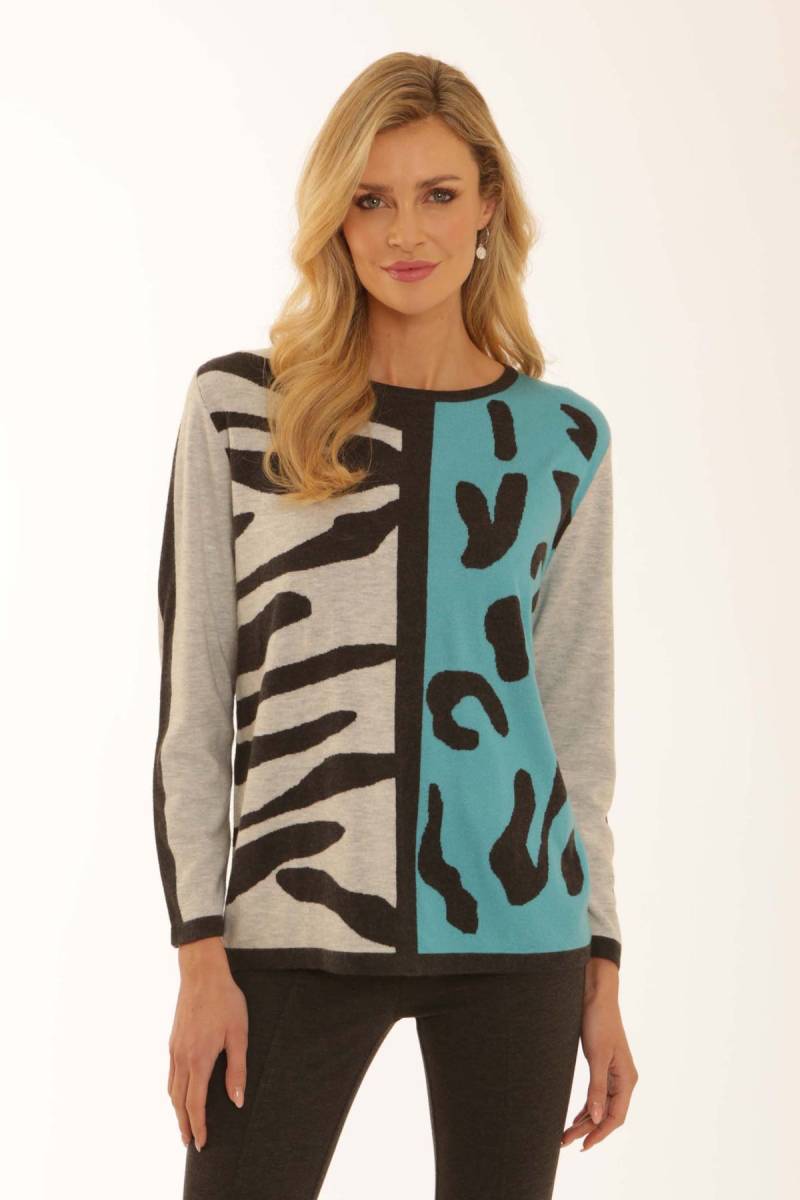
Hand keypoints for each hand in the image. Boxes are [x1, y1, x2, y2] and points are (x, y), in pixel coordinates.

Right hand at [167, 937, 248, 1150]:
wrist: (202, 974)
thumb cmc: (225, 1001)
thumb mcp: (239, 1034)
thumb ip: (237, 1069)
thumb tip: (237, 1101)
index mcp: (199, 1059)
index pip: (195, 1104)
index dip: (198, 1126)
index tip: (202, 1143)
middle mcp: (182, 1058)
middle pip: (179, 1101)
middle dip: (184, 1124)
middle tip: (190, 1143)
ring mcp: (174, 1050)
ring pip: (171, 1089)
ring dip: (177, 1110)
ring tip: (185, 1125)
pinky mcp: (173, 1041)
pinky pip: (170, 1075)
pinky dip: (173, 1092)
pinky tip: (180, 1094)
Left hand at [561, 958, 637, 1151]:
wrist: (596, 995)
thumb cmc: (598, 1022)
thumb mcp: (597, 1056)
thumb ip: (597, 1088)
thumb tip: (596, 1117)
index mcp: (627, 1079)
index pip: (616, 1117)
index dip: (599, 1134)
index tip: (582, 1146)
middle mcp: (624, 1079)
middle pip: (607, 1114)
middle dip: (587, 1129)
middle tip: (564, 1141)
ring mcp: (615, 1073)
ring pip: (601, 1106)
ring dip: (585, 1120)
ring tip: (566, 1134)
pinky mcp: (604, 1066)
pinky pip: (598, 1094)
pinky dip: (587, 1107)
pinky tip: (576, 1117)